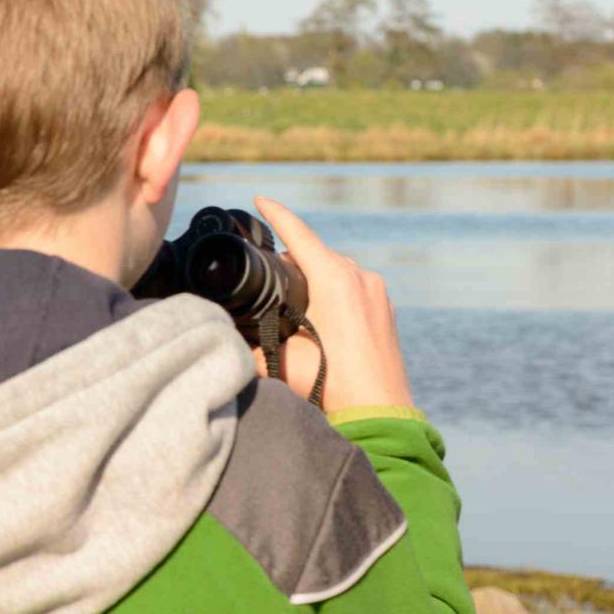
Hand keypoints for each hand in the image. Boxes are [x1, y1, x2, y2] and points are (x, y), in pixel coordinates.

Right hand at [254, 198, 417, 415]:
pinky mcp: (384, 309)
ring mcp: (376, 292)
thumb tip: (228, 334)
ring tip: (290, 299)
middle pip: (316, 252)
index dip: (275, 214)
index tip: (259, 199)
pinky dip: (332, 290)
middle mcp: (360, 278)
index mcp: (334, 280)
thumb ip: (253, 339)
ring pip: (336, 269)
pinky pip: (352, 286)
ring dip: (312, 276)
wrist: (379, 414)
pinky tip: (318, 316)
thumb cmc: (330, 385)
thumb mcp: (279, 359)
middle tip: (265, 270)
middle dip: (290, 256)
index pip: (298, 235)